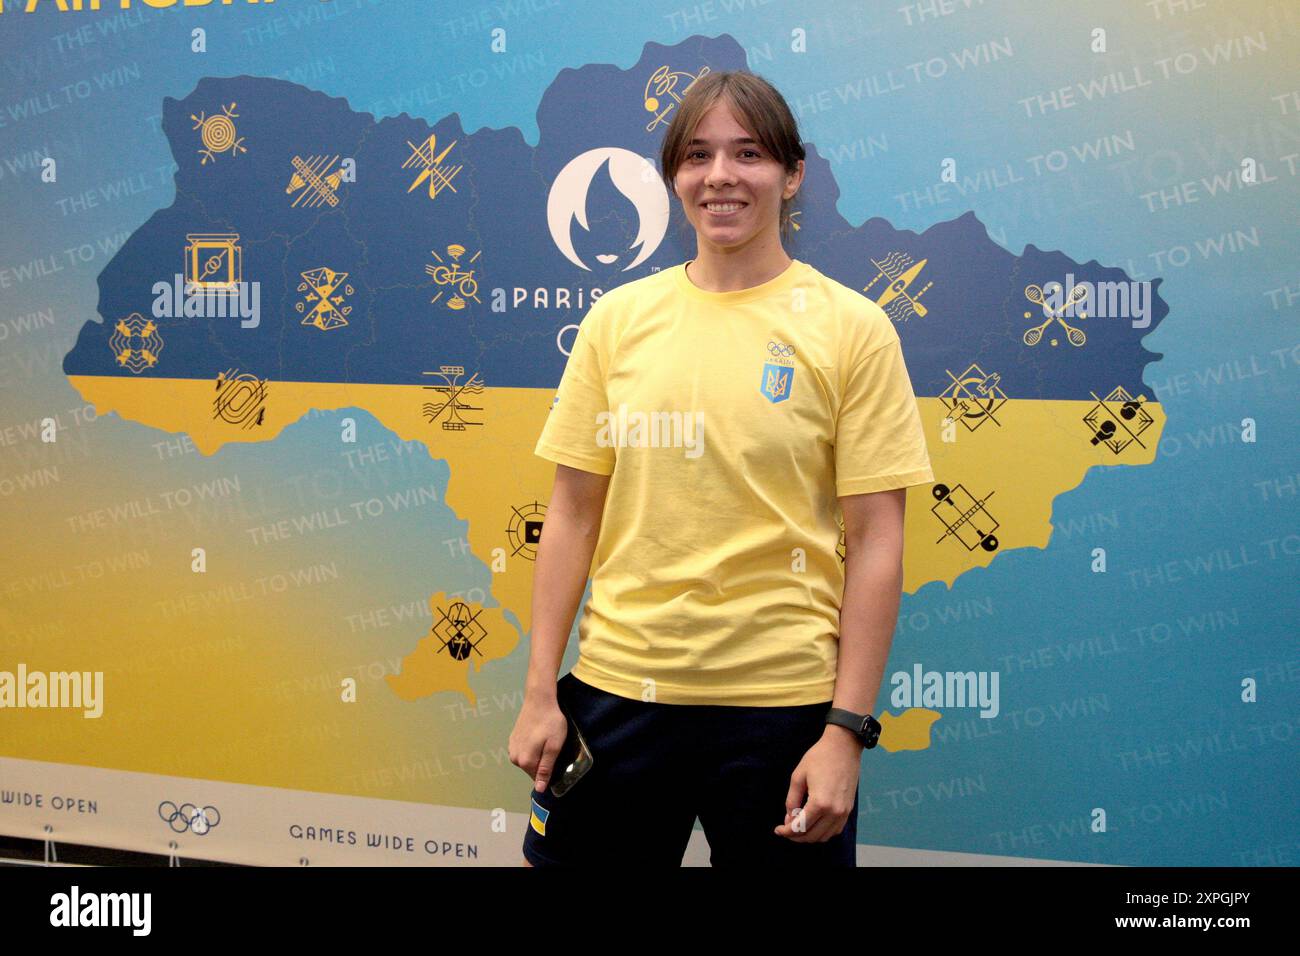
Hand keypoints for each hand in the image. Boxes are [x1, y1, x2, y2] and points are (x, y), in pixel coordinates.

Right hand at [507, 691, 568, 792]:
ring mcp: (512, 748)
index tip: (557, 756)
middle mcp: (515, 757)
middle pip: (532, 769)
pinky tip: (539, 736)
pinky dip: (532, 747)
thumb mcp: (554, 747)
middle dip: (543, 761)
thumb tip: (539, 789)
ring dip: (538, 754)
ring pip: (528, 760)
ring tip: (546, 739)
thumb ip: (545, 769)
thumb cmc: (550, 722)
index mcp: (525, 761)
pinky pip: (524, 751)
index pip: (538, 777)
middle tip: (553, 746)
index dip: (550, 769)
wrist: (539, 700)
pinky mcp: (513, 739)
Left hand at [774, 726, 861, 841]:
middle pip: (811, 836)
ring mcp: (843, 812)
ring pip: (824, 836)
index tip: (778, 830)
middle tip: (785, 830)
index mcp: (819, 803)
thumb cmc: (819, 758)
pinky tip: (813, 824)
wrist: (843, 747)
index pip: (800, 827)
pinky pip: (835, 830)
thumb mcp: (798, 776)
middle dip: (796, 836)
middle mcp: (834, 812)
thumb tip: (789, 819)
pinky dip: (822, 832)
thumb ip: (791, 800)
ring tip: (797, 828)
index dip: (786, 832)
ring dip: (809, 836)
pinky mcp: (848, 810)